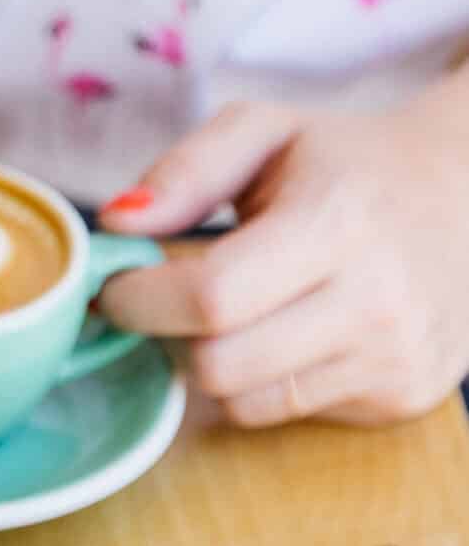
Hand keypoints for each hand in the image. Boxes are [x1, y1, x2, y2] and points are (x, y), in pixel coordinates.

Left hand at [95, 91, 468, 428]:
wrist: (468, 196)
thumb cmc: (351, 163)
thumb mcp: (268, 130)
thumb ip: (187, 169)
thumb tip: (118, 223)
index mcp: (339, 221)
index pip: (211, 297)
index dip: (140, 300)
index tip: (113, 287)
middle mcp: (377, 300)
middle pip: (219, 365)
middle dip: (165, 337)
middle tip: (159, 304)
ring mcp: (396, 358)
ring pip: (245, 403)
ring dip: (208, 365)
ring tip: (222, 316)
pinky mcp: (404, 397)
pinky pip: (288, 414)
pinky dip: (261, 382)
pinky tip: (280, 334)